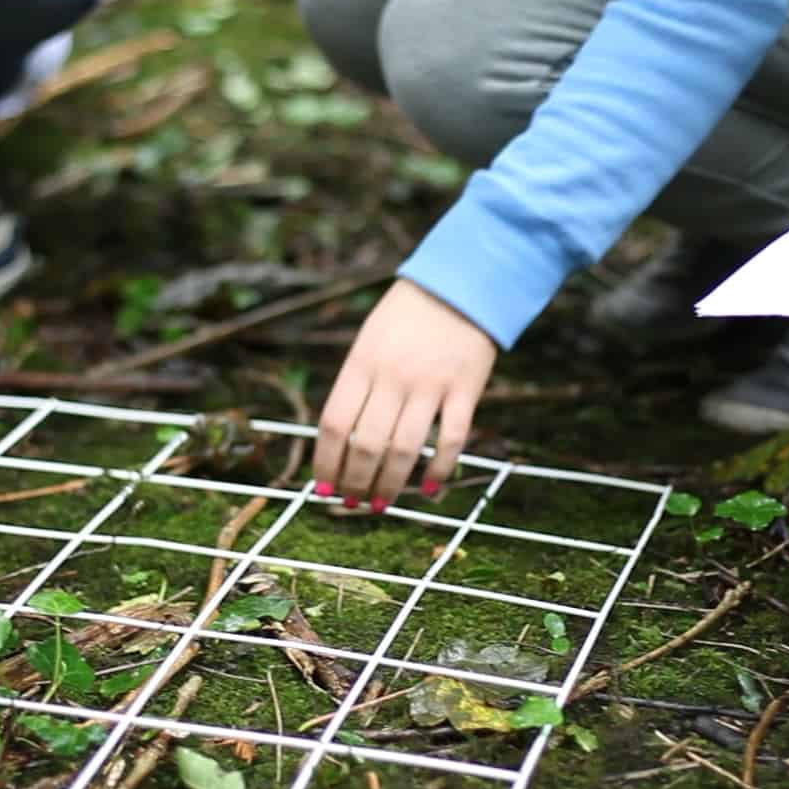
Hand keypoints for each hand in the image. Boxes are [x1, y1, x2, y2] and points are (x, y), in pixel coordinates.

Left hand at [313, 279, 496, 508]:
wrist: (460, 285)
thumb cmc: (406, 318)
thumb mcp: (369, 341)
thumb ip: (356, 385)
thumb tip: (340, 441)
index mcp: (362, 363)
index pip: (335, 425)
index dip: (326, 463)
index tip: (323, 488)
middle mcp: (393, 377)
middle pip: (367, 445)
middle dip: (355, 482)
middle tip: (352, 503)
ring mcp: (430, 384)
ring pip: (405, 449)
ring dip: (390, 484)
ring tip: (381, 504)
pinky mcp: (465, 390)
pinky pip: (452, 440)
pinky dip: (439, 469)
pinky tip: (428, 488)